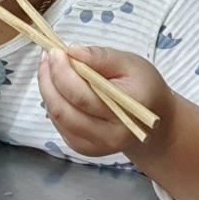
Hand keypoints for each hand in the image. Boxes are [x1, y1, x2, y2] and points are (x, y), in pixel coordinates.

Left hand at [37, 44, 175, 157]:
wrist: (151, 121)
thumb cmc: (143, 87)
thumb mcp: (130, 63)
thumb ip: (102, 57)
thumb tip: (73, 51)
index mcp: (126, 111)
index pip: (83, 96)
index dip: (62, 73)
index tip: (54, 51)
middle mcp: (110, 136)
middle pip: (65, 110)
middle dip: (48, 81)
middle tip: (47, 57)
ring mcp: (95, 146)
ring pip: (58, 118)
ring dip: (47, 90)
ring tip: (49, 68)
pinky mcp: (83, 149)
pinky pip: (59, 125)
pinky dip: (53, 102)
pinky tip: (58, 87)